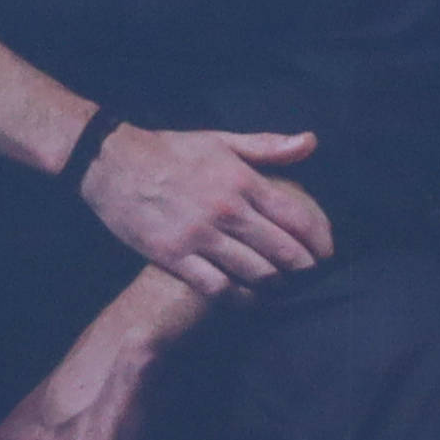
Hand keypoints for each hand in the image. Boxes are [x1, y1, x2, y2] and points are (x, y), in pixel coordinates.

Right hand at [76, 120, 334, 294]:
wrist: (111, 163)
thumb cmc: (170, 150)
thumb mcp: (220, 140)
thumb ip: (267, 146)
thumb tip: (310, 143)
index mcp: (241, 179)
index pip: (296, 217)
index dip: (319, 240)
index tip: (328, 253)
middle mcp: (226, 210)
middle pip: (282, 251)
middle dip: (304, 268)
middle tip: (311, 276)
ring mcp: (199, 236)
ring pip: (255, 273)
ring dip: (276, 284)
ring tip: (282, 286)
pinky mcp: (173, 257)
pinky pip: (218, 288)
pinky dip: (241, 298)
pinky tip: (249, 299)